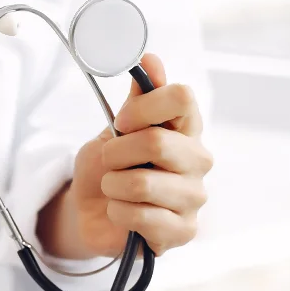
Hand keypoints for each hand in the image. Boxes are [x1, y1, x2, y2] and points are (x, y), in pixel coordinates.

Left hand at [38, 53, 212, 258]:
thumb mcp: (115, 128)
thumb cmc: (107, 168)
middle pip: (157, 141)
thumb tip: (151, 60)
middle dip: (116, 153)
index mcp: (186, 127)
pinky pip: (141, 216)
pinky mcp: (183, 231)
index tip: (121, 123)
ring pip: (142, 183)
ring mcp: (194, 197)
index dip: (141, 107)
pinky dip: (118, 212)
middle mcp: (198, 160)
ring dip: (113, 186)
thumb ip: (137, 99)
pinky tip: (122, 213)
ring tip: (115, 190)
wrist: (91, 211)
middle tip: (110, 163)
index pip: (181, 97)